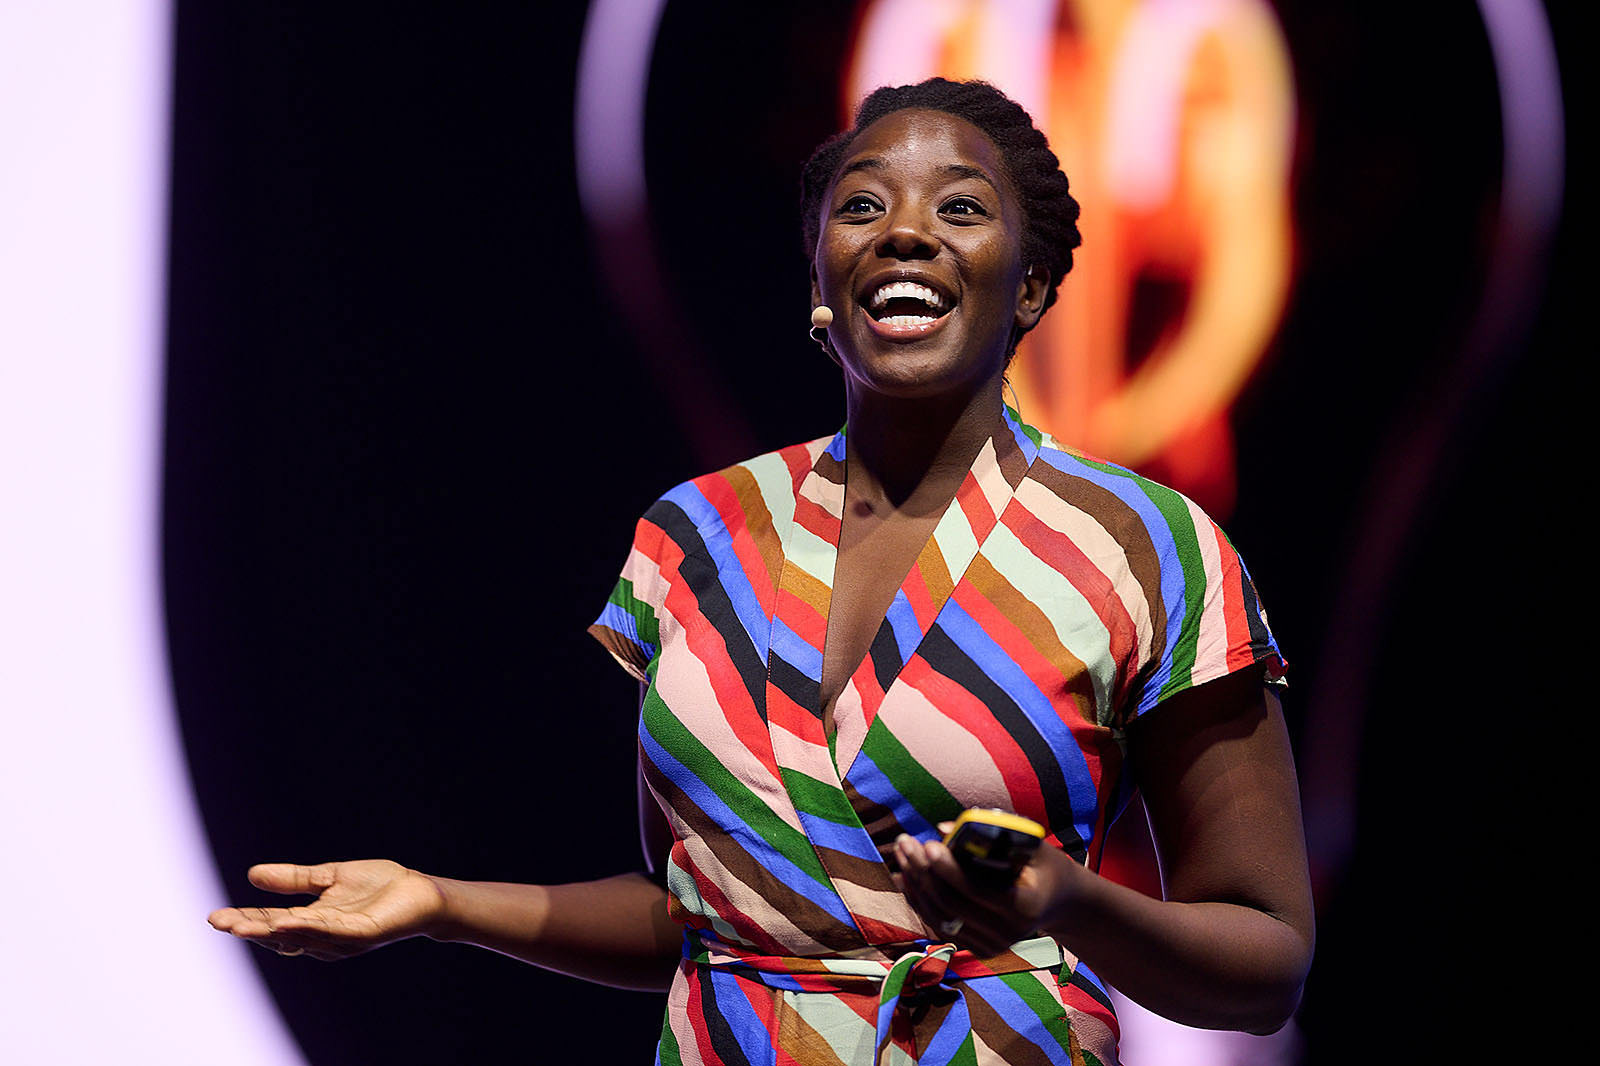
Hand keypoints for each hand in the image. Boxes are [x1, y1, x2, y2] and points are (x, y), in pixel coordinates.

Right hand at [208, 860, 446, 960]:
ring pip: (301, 936)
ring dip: (271, 932)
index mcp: (314, 922)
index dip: (246, 920)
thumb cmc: (381, 887)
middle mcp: (324, 936)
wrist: (422, 892)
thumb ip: (294, 879)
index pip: (274, 924)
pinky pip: (332, 932)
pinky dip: (310, 927)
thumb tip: (252, 874)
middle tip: (217, 922)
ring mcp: (342, 938)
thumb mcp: (329, 877)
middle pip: (280, 935)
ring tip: (241, 927)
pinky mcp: (363, 933)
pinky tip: (290, 922)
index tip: (215, 917)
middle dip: (249, 929)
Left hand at [893, 826, 1080, 956]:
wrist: (1058, 902)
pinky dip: (919, 901)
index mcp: (1024, 906)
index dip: (949, 868)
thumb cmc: (1042, 865)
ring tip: (902, 853)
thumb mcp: (1031, 844)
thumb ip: (994, 833)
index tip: (928, 842)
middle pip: (952, 904)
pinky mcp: (978, 950)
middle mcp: (1008, 934)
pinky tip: (905, 876)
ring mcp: (992, 947)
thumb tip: (943, 828)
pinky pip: (940, 926)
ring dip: (915, 884)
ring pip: (940, 917)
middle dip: (924, 871)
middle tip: (906, 841)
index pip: (976, 889)